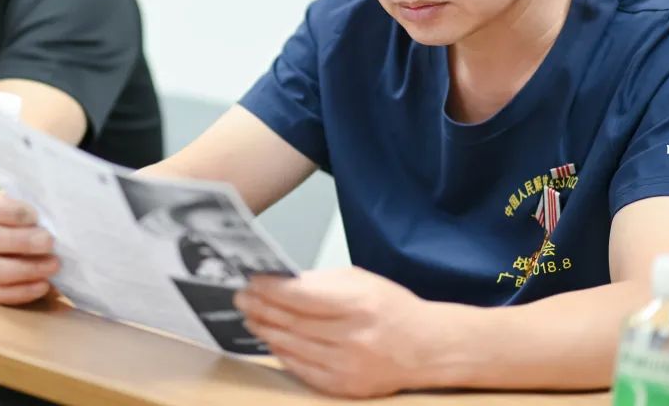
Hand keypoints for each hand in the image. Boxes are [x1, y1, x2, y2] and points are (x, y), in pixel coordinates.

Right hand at [0, 190, 59, 304]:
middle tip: (49, 242)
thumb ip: (43, 204)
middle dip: (22, 242)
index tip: (36, 217)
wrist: (41, 240)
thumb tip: (58, 207)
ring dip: (26, 269)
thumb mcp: (40, 204)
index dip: (12, 212)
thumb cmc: (41, 217)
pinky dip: (23, 291)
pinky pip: (0, 294)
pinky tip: (45, 285)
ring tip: (54, 265)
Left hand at [234, 267, 450, 397]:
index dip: (270, 289)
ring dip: (266, 331)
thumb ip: (320, 282)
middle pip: (292, 322)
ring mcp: (348, 366)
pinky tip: (272, 341)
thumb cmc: (391, 308)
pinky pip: (302, 369)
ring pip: (293, 347)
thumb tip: (278, 283)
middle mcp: (353, 337)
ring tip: (251, 318)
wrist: (427, 348)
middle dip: (261, 308)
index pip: (301, 296)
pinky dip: (283, 354)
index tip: (251, 282)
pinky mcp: (345, 387)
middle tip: (241, 299)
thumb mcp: (360, 282)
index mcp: (358, 304)